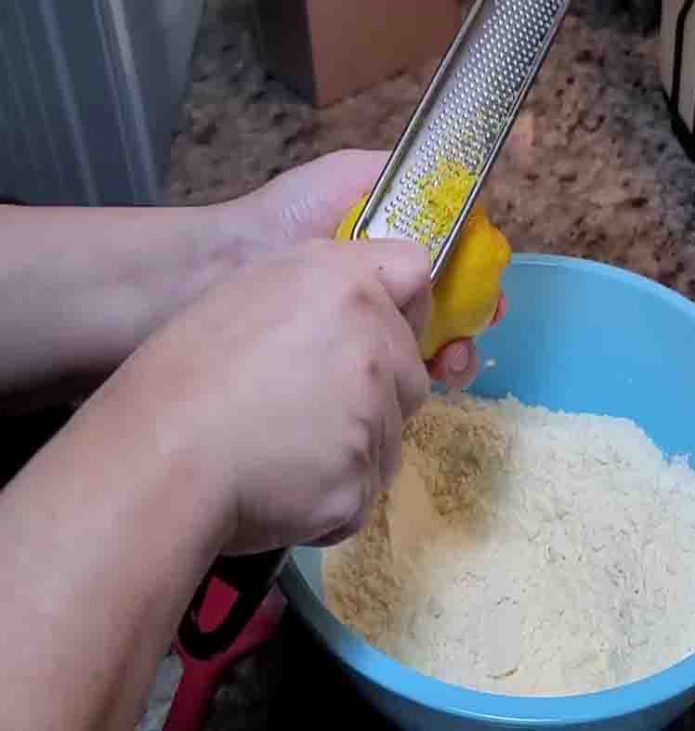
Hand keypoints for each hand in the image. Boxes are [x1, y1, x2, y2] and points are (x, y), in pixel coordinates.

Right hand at [106, 241, 430, 553]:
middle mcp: (375, 343)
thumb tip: (362, 311)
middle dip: (378, 393)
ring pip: (389, 437)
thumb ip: (321, 293)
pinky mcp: (362, 481)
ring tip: (282, 451)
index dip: (402, 308)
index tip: (377, 336)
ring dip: (352, 449)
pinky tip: (283, 487)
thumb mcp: (251, 294)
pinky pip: (362, 490)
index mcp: (344, 284)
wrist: (158, 456)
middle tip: (307, 409)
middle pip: (411, 372)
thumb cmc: (185, 372)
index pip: (414, 272)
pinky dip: (332, 496)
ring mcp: (375, 416)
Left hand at [226, 149, 503, 388]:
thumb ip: (407, 177)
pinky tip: (433, 376)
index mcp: (394, 245)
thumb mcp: (349, 176)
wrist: (219, 271)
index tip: (487, 295)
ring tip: (454, 361)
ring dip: (458, 353)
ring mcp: (370, 328)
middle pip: (453, 309)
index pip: (455, 264)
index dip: (478, 279)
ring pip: (435, 346)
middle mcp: (388, 289)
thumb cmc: (286, 218)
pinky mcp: (350, 363)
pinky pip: (400, 374)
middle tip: (475, 331)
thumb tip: (466, 185)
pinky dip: (426, 378)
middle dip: (473, 322)